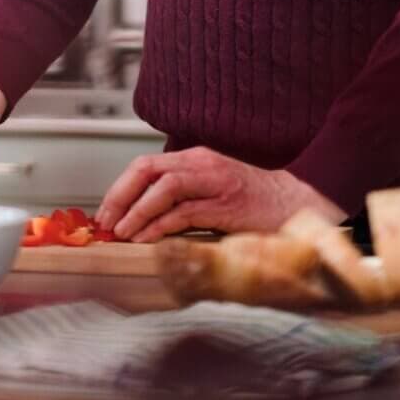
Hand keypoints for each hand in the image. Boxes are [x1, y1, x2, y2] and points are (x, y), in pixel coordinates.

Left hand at [95, 146, 345, 241]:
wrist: (294, 204)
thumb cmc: (251, 202)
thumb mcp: (210, 191)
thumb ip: (181, 197)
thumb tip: (141, 218)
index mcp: (195, 159)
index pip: (146, 165)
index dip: (121, 187)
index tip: (106, 212)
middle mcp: (202, 164)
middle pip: (148, 169)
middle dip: (121, 195)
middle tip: (106, 221)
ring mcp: (214, 182)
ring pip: (164, 187)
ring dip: (137, 211)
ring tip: (122, 233)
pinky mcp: (225, 205)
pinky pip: (184, 212)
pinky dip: (160, 226)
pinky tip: (148, 240)